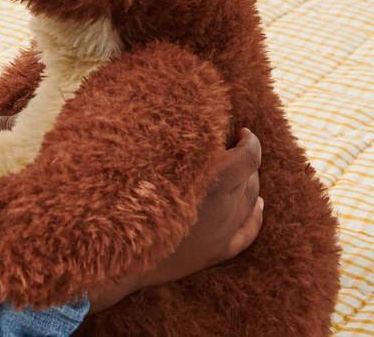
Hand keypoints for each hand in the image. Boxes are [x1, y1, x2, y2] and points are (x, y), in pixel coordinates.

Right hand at [87, 128, 263, 314]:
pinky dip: (257, 215)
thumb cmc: (132, 202)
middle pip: (250, 178)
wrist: (123, 253)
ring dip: (249, 181)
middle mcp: (224, 209)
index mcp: (212, 185)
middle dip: (245, 159)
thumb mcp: (152, 165)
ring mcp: (223, 233)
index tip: (242, 131)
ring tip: (238, 169)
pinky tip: (259, 205)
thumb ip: (176, 147)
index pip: (249, 158)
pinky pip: (249, 232)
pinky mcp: (218, 252)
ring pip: (251, 201)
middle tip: (230, 145)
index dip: (251, 141)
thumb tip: (193, 130)